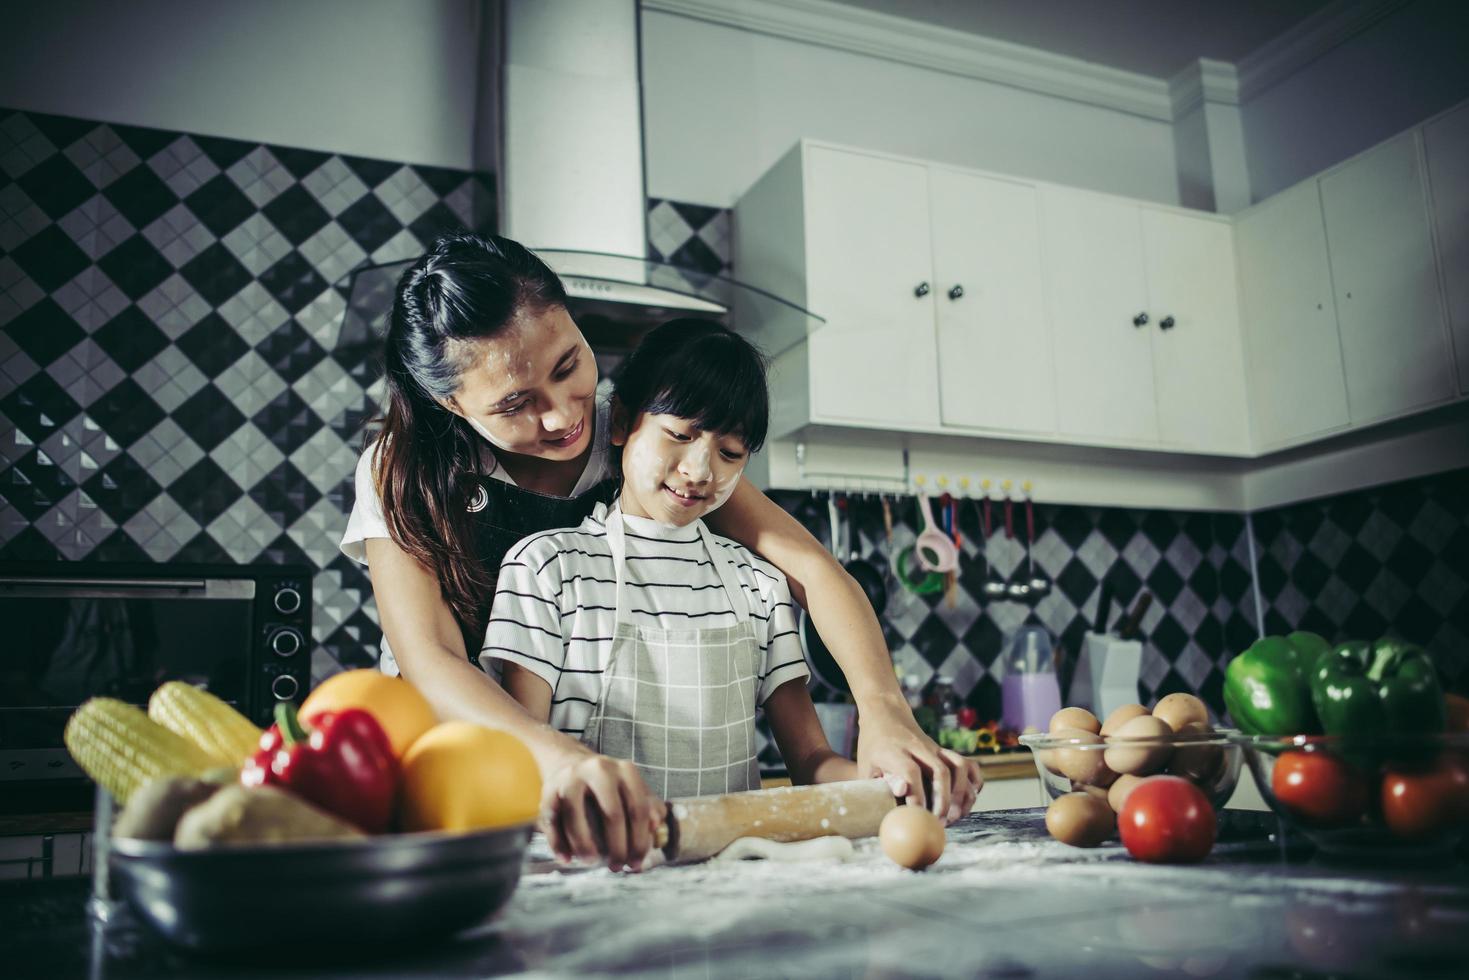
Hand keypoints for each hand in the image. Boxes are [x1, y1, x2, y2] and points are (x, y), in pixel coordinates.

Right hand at [539, 746, 665, 871]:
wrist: (568, 761)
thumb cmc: (606, 785)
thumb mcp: (630, 789)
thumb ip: (648, 806)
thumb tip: (656, 826)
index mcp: (625, 770)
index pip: (638, 808)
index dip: (639, 841)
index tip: (637, 863)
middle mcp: (599, 769)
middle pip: (612, 813)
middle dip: (616, 847)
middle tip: (616, 866)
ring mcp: (571, 778)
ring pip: (576, 816)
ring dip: (584, 846)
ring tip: (591, 862)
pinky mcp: (548, 789)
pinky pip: (551, 821)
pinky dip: (558, 843)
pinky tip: (566, 858)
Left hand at [857, 699, 982, 823]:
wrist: (886, 715)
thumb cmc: (874, 748)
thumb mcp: (867, 765)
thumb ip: (881, 782)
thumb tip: (902, 793)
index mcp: (894, 751)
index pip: (910, 771)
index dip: (916, 795)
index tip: (917, 815)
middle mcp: (918, 748)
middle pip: (940, 771)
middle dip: (944, 801)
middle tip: (940, 823)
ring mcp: (935, 748)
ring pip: (959, 766)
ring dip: (961, 793)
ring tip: (955, 815)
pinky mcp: (945, 750)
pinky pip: (968, 764)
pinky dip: (973, 783)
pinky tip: (968, 800)